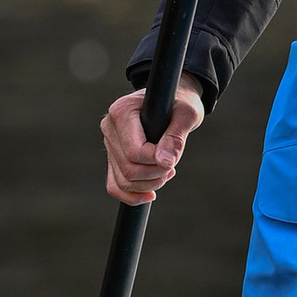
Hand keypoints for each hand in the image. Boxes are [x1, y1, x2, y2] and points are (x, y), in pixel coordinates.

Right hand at [103, 78, 204, 204]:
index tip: (172, 157)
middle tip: (172, 166)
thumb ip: (176, 136)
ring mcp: (109, 143)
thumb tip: (165, 162)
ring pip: (123, 181)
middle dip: (155, 175)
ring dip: (149, 185)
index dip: (156, 162)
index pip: (134, 151)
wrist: (173, 100)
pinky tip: (151, 194)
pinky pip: (114, 186)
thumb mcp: (187, 114)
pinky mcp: (113, 156)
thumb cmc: (181, 103)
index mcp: (122, 111)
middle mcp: (110, 127)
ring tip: (166, 172)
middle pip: (128, 169)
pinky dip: (132, 196)